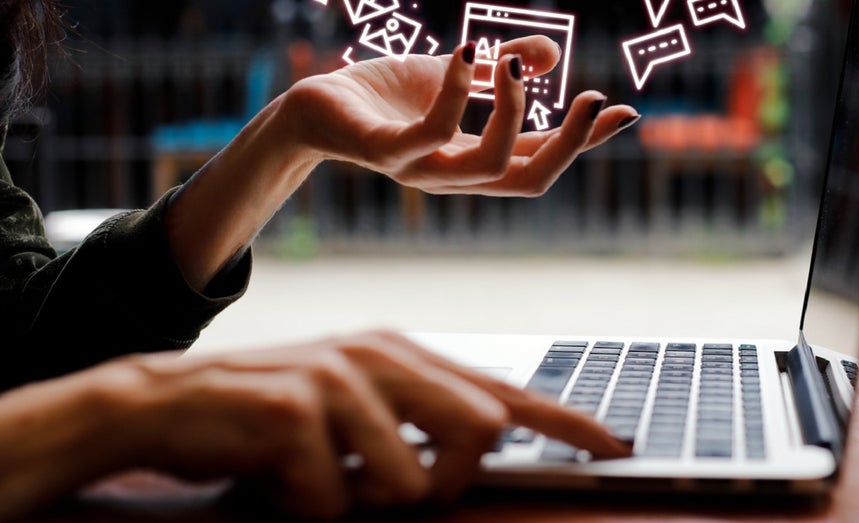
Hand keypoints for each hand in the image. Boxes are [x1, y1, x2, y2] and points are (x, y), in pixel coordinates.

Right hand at [95, 331, 629, 518]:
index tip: (615, 444)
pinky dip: (306, 506)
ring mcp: (339, 377)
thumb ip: (418, 420)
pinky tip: (276, 476)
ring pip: (408, 483)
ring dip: (361, 500)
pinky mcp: (295, 408)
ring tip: (314, 473)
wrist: (168, 403)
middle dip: (442, 482)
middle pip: (477, 433)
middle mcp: (381, 356)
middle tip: (378, 483)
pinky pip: (334, 500)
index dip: (564, 421)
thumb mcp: (354, 409)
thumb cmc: (272, 416)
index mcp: (402, 355)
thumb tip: (485, 441)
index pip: (502, 393)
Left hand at [282, 36, 638, 195]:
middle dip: (570, 143)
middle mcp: (454, 175)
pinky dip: (457, 91)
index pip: (540, 161)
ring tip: (514, 65)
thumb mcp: (454, 75)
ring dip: (515, 114)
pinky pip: (432, 133)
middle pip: (529, 179)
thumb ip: (501, 71)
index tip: (624, 111)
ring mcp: (420, 169)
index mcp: (474, 161)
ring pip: (490, 165)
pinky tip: (466, 50)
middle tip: (591, 96)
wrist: (315, 106)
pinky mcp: (384, 152)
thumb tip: (549, 58)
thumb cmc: (387, 96)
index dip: (584, 141)